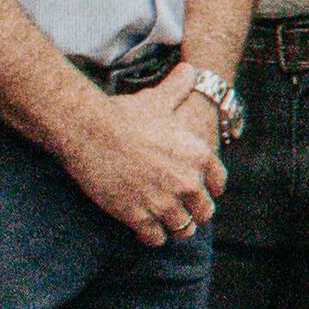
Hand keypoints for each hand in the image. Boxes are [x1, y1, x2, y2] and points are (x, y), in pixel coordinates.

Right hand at [63, 82, 226, 245]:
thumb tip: (190, 69)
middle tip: (182, 212)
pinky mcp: (139, 217)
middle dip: (194, 212)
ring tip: (166, 225)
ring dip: (175, 227)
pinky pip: (156, 238)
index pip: (218, 183)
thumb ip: (178, 88)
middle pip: (204, 211)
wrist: (90, 131)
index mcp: (199, 155)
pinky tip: (145, 230)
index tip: (200, 192)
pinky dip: (152, 237)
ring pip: (183, 229)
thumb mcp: (158, 99)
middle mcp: (188, 181)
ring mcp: (164, 202)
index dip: (209, 188)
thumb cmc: (124, 113)